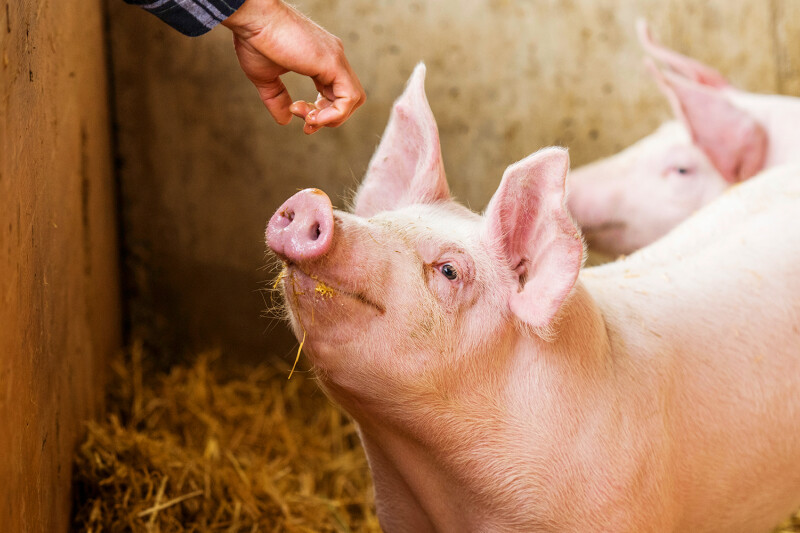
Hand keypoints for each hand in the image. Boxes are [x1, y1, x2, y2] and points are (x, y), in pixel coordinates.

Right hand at [222, 0, 364, 133]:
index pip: (333, 94)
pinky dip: (335, 114)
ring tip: (307, 119)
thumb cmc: (255, 40)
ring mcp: (336, 59)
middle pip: (347, 99)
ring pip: (353, 100)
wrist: (253, 17)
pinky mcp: (333, 62)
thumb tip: (286, 120)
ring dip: (331, 118)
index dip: (320, 112)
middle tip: (305, 123)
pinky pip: (349, 98)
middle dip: (328, 118)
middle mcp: (333, 58)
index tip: (296, 114)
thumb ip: (278, 99)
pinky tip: (313, 117)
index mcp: (320, 60)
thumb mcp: (266, 78)